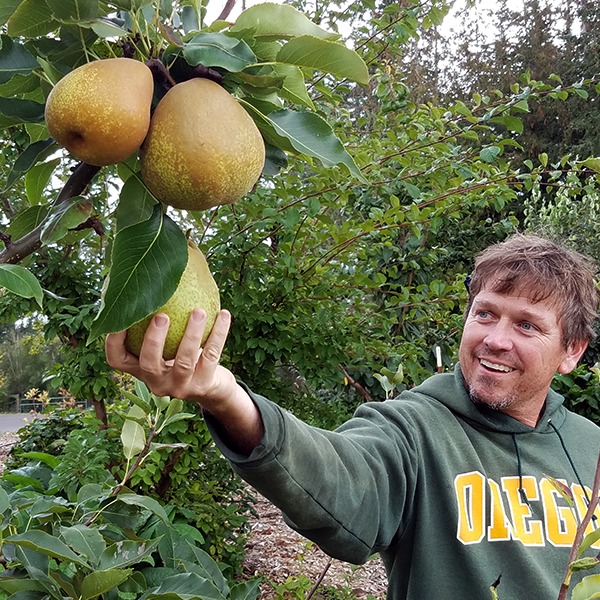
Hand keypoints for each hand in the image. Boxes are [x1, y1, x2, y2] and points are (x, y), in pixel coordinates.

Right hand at [105, 308, 263, 452]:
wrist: (212, 386)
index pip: (117, 359)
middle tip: (162, 316)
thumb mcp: (166, 345)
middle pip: (149, 363)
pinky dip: (219, 333)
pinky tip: (223, 314)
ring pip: (184, 361)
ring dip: (192, 334)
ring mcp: (180, 385)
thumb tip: (154, 273)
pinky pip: (212, 355)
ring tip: (198, 311)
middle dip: (154, 339)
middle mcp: (157, 381)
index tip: (121, 317)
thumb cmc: (182, 355)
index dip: (114, 340)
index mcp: (142, 369)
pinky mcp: (203, 384)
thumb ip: (156, 322)